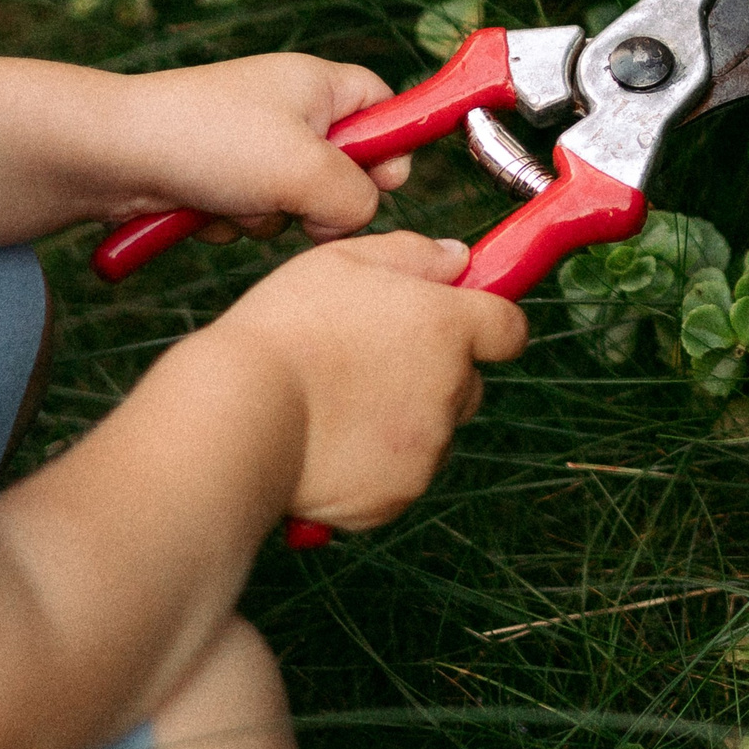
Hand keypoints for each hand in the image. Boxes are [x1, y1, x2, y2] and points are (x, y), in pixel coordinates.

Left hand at [97, 54, 412, 243]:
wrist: (110, 154)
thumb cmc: (210, 142)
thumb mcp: (306, 170)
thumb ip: (358, 198)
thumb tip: (358, 216)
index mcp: (317, 83)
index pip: (384, 102)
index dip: (392, 142)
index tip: (385, 182)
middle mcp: (287, 108)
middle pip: (343, 166)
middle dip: (323, 200)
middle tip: (301, 207)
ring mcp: (249, 144)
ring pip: (296, 200)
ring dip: (270, 216)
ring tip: (233, 202)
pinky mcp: (217, 176)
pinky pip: (253, 213)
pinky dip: (234, 221)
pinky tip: (203, 211)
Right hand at [207, 233, 526, 530]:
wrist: (239, 414)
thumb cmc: (284, 329)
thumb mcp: (342, 261)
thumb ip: (412, 253)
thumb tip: (458, 258)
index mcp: (448, 326)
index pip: (510, 327)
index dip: (488, 323)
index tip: (460, 322)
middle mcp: (451, 389)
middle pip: (470, 382)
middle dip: (436, 373)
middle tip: (371, 363)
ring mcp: (428, 448)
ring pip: (434, 432)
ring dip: (404, 420)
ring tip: (336, 405)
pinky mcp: (399, 495)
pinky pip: (401, 476)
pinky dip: (376, 465)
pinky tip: (328, 444)